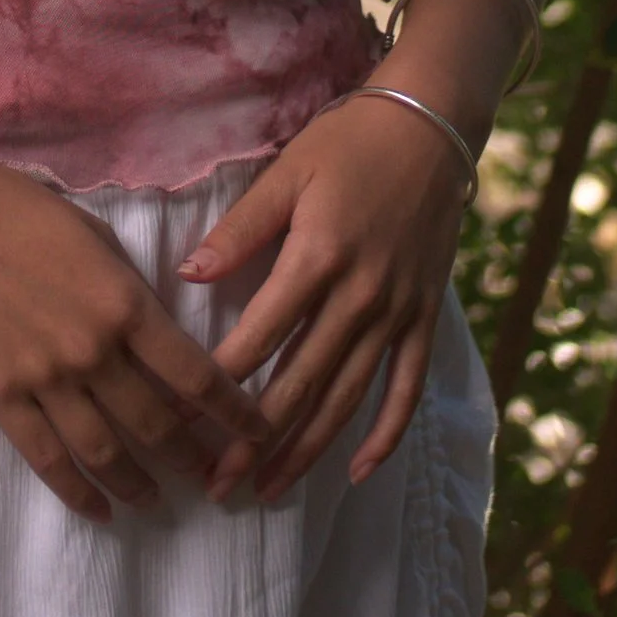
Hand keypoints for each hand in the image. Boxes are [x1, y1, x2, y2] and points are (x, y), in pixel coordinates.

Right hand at [0, 144, 274, 522]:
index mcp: (124, 303)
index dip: (233, 413)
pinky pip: (47, 458)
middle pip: (158, 423)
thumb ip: (127, 287)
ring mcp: (44, 378)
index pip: (196, 375)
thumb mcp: (92, 234)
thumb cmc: (13, 208)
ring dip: (140, 484)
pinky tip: (99, 510)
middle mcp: (93, 350)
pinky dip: (77, 492)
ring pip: (106, 451)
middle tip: (212, 477)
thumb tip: (156, 327)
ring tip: (157, 501)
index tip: (257, 433)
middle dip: (193, 457)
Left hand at [182, 94, 471, 502]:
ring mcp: (397, 312)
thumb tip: (190, 276)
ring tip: (267, 490)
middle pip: (301, 385)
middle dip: (255, 442)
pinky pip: (406, 388)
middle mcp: (359, 297)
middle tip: (217, 485)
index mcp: (317, 258)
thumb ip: (240, 229)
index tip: (182, 423)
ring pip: (347, 398)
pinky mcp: (424, 317)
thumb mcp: (287, 173)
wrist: (433, 126)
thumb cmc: (349, 142)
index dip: (218, 386)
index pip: (259, 338)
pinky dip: (386, 435)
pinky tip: (356, 472)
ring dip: (307, 450)